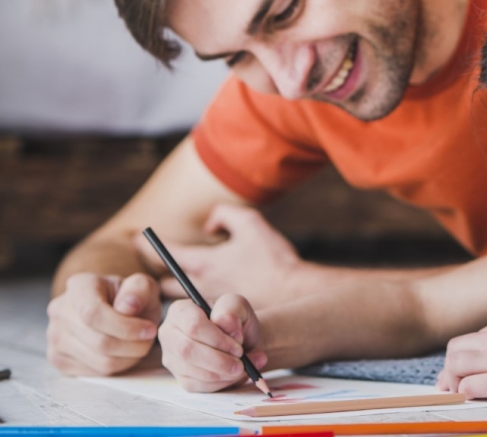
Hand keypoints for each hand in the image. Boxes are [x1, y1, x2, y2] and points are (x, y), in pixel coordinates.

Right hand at [47, 272, 160, 375]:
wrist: (115, 308)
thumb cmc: (130, 297)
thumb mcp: (143, 286)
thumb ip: (140, 289)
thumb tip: (129, 305)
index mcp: (79, 286)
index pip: (94, 314)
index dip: (125, 327)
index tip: (149, 330)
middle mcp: (60, 310)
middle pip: (99, 342)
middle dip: (132, 345)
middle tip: (149, 339)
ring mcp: (55, 336)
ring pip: (98, 361)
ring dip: (128, 358)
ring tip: (139, 345)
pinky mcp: (58, 358)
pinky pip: (92, 372)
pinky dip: (116, 367)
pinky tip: (124, 353)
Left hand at [135, 204, 301, 306]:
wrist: (295, 295)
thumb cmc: (274, 260)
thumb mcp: (251, 223)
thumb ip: (224, 215)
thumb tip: (209, 224)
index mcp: (203, 262)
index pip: (165, 253)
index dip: (149, 245)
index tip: (138, 239)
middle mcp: (200, 287)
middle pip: (162, 286)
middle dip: (156, 279)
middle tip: (154, 271)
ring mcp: (209, 308)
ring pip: (178, 307)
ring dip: (174, 300)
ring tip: (174, 295)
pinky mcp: (219, 325)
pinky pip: (196, 321)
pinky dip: (193, 315)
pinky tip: (200, 312)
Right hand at [158, 293, 266, 392]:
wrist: (242, 340)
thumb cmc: (236, 320)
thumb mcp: (238, 305)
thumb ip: (232, 308)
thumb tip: (224, 321)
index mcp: (180, 310)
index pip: (193, 325)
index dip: (218, 339)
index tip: (239, 346)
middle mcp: (169, 334)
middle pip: (188, 351)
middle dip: (219, 360)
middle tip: (241, 363)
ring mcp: (172, 358)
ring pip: (193, 371)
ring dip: (223, 373)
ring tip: (244, 367)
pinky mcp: (180, 378)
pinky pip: (198, 386)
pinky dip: (221, 383)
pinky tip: (234, 375)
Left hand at [436, 317, 486, 399]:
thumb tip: (478, 363)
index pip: (467, 340)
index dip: (458, 359)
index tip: (458, 375)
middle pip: (454, 349)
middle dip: (449, 368)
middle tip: (454, 386)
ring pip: (455, 365)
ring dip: (454, 381)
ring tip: (463, 392)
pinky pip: (469, 386)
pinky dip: (466, 392)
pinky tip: (476, 397)